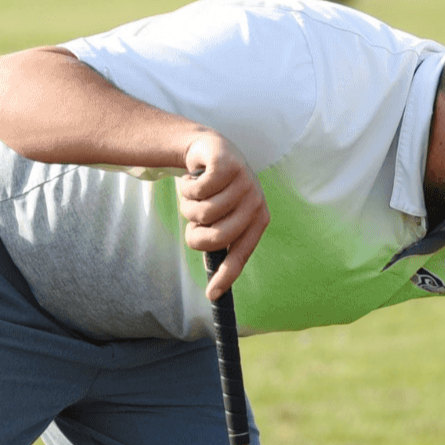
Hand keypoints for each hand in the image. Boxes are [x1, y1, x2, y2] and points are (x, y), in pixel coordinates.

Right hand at [179, 132, 268, 300]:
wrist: (209, 149)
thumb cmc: (215, 191)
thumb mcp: (220, 218)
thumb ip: (219, 243)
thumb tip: (215, 287)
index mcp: (257, 221)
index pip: (240, 255)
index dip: (225, 276)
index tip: (211, 295)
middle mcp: (256, 203)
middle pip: (216, 238)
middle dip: (195, 234)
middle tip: (192, 222)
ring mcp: (245, 182)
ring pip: (202, 213)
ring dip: (188, 205)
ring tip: (195, 194)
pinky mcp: (228, 165)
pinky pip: (198, 191)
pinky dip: (187, 186)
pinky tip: (193, 177)